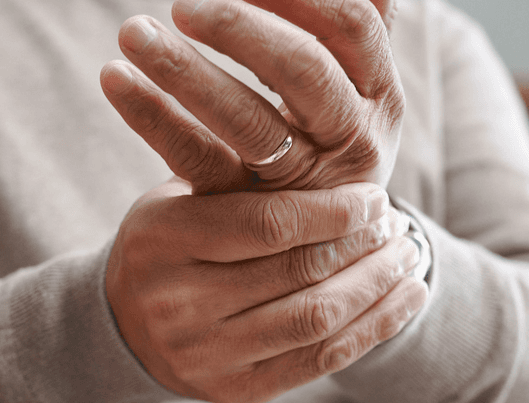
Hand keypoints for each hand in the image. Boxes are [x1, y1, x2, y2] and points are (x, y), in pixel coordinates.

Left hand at [101, 0, 407, 193]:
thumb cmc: (337, 136)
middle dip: (243, 31)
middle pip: (304, 72)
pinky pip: (198, 159)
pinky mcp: (247, 210)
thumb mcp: (362, 84)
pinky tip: (114, 78)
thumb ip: (369, 13)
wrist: (331, 237)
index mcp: (382, 92)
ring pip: (249, 123)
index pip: (351, 25)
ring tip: (133, 32)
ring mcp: (302, 182)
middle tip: (183, 2)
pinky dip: (153, 118)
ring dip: (187, 73)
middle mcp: (353, 137)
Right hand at [107, 178, 427, 401]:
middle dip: (363, 245)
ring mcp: (204, 353)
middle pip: (298, 273)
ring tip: (406, 257)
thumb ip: (236, 180)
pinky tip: (404, 299)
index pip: (267, 224)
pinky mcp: (231, 391)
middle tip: (396, 224)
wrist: (122, 322)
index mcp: (162, 239)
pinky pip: (318, 361)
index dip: (333, 210)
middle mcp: (178, 302)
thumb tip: (330, 151)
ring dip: (376, 285)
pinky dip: (373, 329)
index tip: (375, 197)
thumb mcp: (177, 198)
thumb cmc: (164, 243)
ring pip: (316, 320)